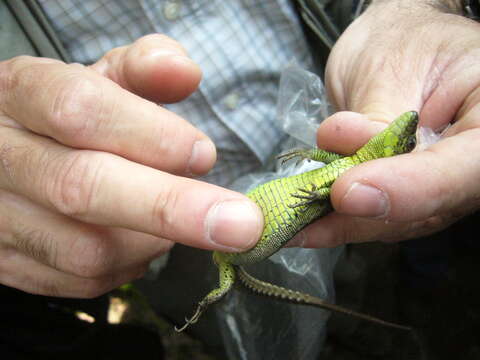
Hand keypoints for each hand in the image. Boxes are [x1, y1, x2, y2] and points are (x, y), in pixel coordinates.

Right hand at [0, 34, 262, 296]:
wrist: (5, 156)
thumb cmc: (62, 115)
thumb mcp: (97, 79)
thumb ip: (141, 69)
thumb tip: (185, 71)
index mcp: (21, 95)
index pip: (79, 110)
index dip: (149, 134)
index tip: (204, 155)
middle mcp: (2, 158)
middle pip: (81, 187)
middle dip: (171, 208)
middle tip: (240, 224)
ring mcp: (0, 220)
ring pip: (85, 248)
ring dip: (153, 239)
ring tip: (176, 218)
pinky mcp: (11, 265)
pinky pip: (82, 281)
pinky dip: (131, 264)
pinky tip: (142, 239)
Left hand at [297, 1, 479, 246]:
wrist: (396, 46)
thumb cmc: (402, 42)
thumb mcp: (390, 69)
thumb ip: (376, 123)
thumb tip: (349, 167)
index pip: (464, 167)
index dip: (408, 188)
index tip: (348, 192)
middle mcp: (474, 159)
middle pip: (430, 206)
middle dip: (362, 214)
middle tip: (302, 215)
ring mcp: (443, 183)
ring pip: (398, 221)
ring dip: (341, 222)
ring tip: (294, 216)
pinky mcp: (410, 195)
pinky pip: (377, 217)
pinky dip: (337, 220)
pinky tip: (305, 220)